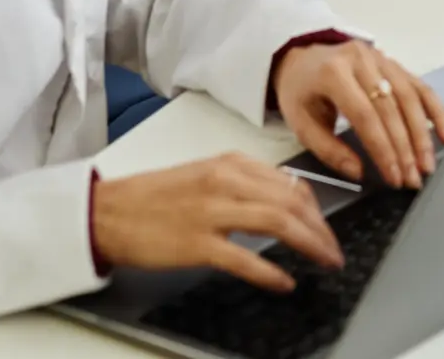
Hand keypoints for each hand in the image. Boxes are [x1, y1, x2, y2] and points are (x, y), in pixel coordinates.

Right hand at [92, 155, 340, 292]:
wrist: (109, 211)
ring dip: (310, 244)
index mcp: (230, 162)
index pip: (290, 182)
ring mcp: (212, 211)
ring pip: (278, 222)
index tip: (326, 228)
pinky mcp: (197, 242)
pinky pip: (245, 258)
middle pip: (292, 201)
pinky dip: (271, 271)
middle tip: (333, 251)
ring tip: (325, 261)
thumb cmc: (155, 197)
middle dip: (322, 229)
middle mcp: (225, 180)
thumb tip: (284, 201)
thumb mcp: (204, 175)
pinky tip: (285, 282)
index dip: (317, 208)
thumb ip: (243, 183)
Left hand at [274, 40, 443, 190]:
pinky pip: (420, 85)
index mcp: (333, 73)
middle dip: (405, 148)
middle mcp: (361, 60)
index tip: (394, 177)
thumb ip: (328, 149)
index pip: (365, 115)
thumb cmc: (300, 92)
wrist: (302, 57)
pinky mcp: (394, 62)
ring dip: (423, 134)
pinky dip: (435, 110)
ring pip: (410, 96)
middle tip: (414, 179)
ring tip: (428, 164)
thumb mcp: (300, 122)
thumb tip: (359, 173)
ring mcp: (381, 57)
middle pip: (391, 107)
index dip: (382, 148)